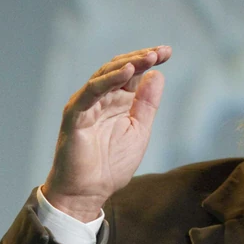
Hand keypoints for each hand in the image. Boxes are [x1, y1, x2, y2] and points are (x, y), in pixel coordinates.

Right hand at [42, 45, 171, 220]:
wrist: (89, 192)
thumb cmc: (111, 165)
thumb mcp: (139, 131)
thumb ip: (147, 105)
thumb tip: (157, 75)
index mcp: (117, 102)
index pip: (133, 73)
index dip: (149, 60)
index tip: (167, 52)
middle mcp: (101, 98)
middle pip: (121, 68)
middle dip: (142, 57)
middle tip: (161, 52)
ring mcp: (87, 104)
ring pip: (106, 74)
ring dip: (128, 64)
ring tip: (149, 57)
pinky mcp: (76, 114)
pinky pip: (92, 91)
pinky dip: (109, 80)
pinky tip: (127, 72)